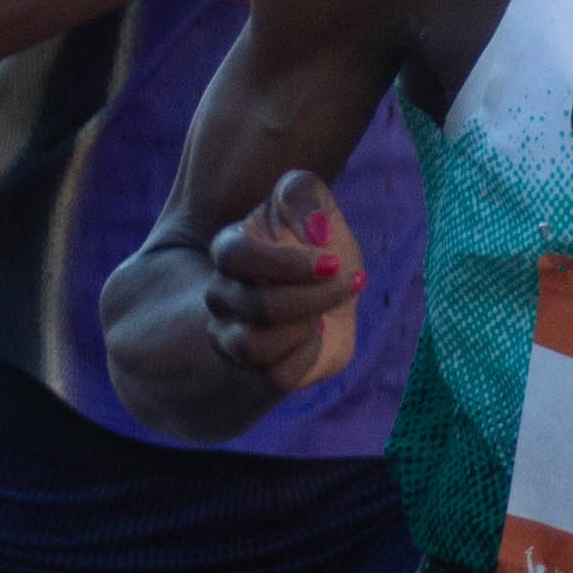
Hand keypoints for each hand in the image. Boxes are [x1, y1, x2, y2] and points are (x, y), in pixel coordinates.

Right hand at [197, 169, 361, 397]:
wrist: (329, 291)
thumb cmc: (316, 244)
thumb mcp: (313, 204)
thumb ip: (303, 195)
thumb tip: (315, 227)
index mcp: (230, 251)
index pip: (233, 256)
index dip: (284, 262)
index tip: (332, 261)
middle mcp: (222, 297)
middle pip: (255, 305)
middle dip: (312, 295)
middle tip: (350, 280)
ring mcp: (233, 338)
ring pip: (254, 346)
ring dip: (305, 327)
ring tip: (328, 310)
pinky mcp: (258, 373)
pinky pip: (275, 376)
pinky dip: (307, 357)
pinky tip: (319, 334)